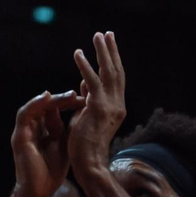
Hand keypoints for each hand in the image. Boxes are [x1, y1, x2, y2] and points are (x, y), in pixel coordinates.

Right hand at [10, 89, 84, 196]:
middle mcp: (31, 128)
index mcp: (42, 131)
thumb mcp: (63, 146)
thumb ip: (64, 129)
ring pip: (34, 107)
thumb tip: (74, 111)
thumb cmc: (51, 171)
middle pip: (44, 107)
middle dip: (61, 99)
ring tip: (67, 95)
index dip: (67, 104)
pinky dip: (35, 104)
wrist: (39, 191)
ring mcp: (23, 132)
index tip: (83, 100)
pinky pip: (24, 115)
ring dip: (50, 99)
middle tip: (77, 94)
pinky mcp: (19, 136)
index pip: (52, 111)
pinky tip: (47, 98)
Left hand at [68, 30, 126, 179]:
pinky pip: (92, 82)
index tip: (107, 44)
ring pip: (109, 73)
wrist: (88, 163)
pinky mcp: (98, 109)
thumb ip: (87, 98)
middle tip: (107, 33)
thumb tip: (84, 82)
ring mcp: (110, 107)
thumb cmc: (84, 143)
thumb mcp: (86, 115)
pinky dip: (85, 66)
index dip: (112, 61)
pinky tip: (78, 53)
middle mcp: (117, 105)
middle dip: (111, 51)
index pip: (116, 79)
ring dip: (103, 53)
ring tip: (97, 35)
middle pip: (117, 72)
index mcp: (116, 107)